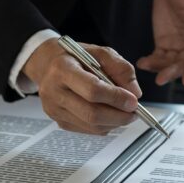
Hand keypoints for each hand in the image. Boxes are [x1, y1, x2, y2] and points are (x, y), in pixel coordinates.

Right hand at [22, 39, 140, 133]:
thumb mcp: (99, 52)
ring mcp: (54, 109)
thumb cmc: (75, 57)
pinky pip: (87, 130)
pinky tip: (111, 115)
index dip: (116, 98)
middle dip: (119, 116)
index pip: (92, 90)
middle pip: (91, 113)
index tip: (134, 101)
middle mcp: (53, 91)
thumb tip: (135, 92)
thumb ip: (120, 68)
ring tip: (125, 113)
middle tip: (134, 112)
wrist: (48, 65)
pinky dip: (105, 126)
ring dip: (114, 123)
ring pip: (91, 126)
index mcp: (62, 69)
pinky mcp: (59, 121)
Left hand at [136, 0, 183, 86]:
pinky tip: (142, 63)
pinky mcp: (163, 44)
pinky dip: (150, 62)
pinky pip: (157, 57)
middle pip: (183, 64)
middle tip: (160, 79)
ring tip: (146, 66)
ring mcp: (177, 46)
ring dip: (160, 69)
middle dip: (173, 73)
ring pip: (170, 64)